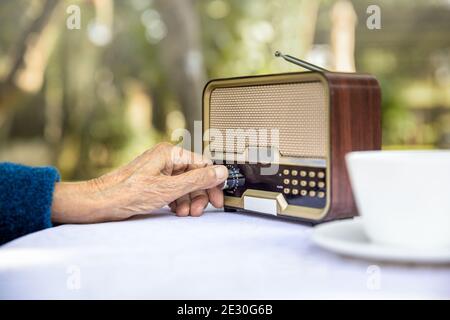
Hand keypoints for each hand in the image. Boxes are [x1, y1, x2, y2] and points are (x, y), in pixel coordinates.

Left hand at [51, 143, 227, 222]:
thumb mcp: (169, 189)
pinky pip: (174, 189)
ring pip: (185, 184)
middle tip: (200, 209)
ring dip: (189, 200)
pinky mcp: (154, 181)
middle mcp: (166, 158)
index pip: (203, 164)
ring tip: (186, 213)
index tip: (217, 198)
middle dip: (199, 194)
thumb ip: (198, 180)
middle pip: (195, 175)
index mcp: (171, 153)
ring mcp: (160, 170)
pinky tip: (177, 210)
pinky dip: (179, 200)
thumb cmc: (127, 193)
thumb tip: (220, 172)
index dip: (212, 182)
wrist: (101, 203)